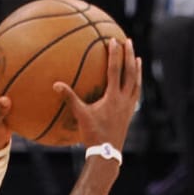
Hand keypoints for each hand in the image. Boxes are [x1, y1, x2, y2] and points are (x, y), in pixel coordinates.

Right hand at [55, 37, 142, 152]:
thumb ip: (69, 98)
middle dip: (130, 56)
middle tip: (129, 41)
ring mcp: (129, 108)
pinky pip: (135, 95)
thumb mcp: (80, 115)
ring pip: (137, 84)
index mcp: (113, 97)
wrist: (107, 154)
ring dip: (137, 70)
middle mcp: (124, 100)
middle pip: (131, 73)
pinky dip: (136, 85)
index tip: (114, 39)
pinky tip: (134, 83)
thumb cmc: (93, 135)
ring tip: (138, 59)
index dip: (115, 54)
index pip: (115, 70)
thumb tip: (55, 84)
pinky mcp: (130, 115)